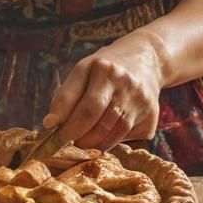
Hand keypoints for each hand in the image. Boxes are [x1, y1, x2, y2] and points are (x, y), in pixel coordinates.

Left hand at [42, 32, 166, 150]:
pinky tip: (104, 137)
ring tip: (81, 143)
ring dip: (92, 144)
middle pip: (96, 119)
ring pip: (112, 133)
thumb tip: (50, 124)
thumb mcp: (84, 70)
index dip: (65, 124)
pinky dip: (111, 142)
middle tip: (65, 144)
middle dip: (76, 136)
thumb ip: (67, 95)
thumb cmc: (106, 68)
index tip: (51, 134)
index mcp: (102, 67)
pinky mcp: (151, 115)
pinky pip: (127, 137)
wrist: (148, 58)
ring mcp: (140, 99)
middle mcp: (123, 81)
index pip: (82, 104)